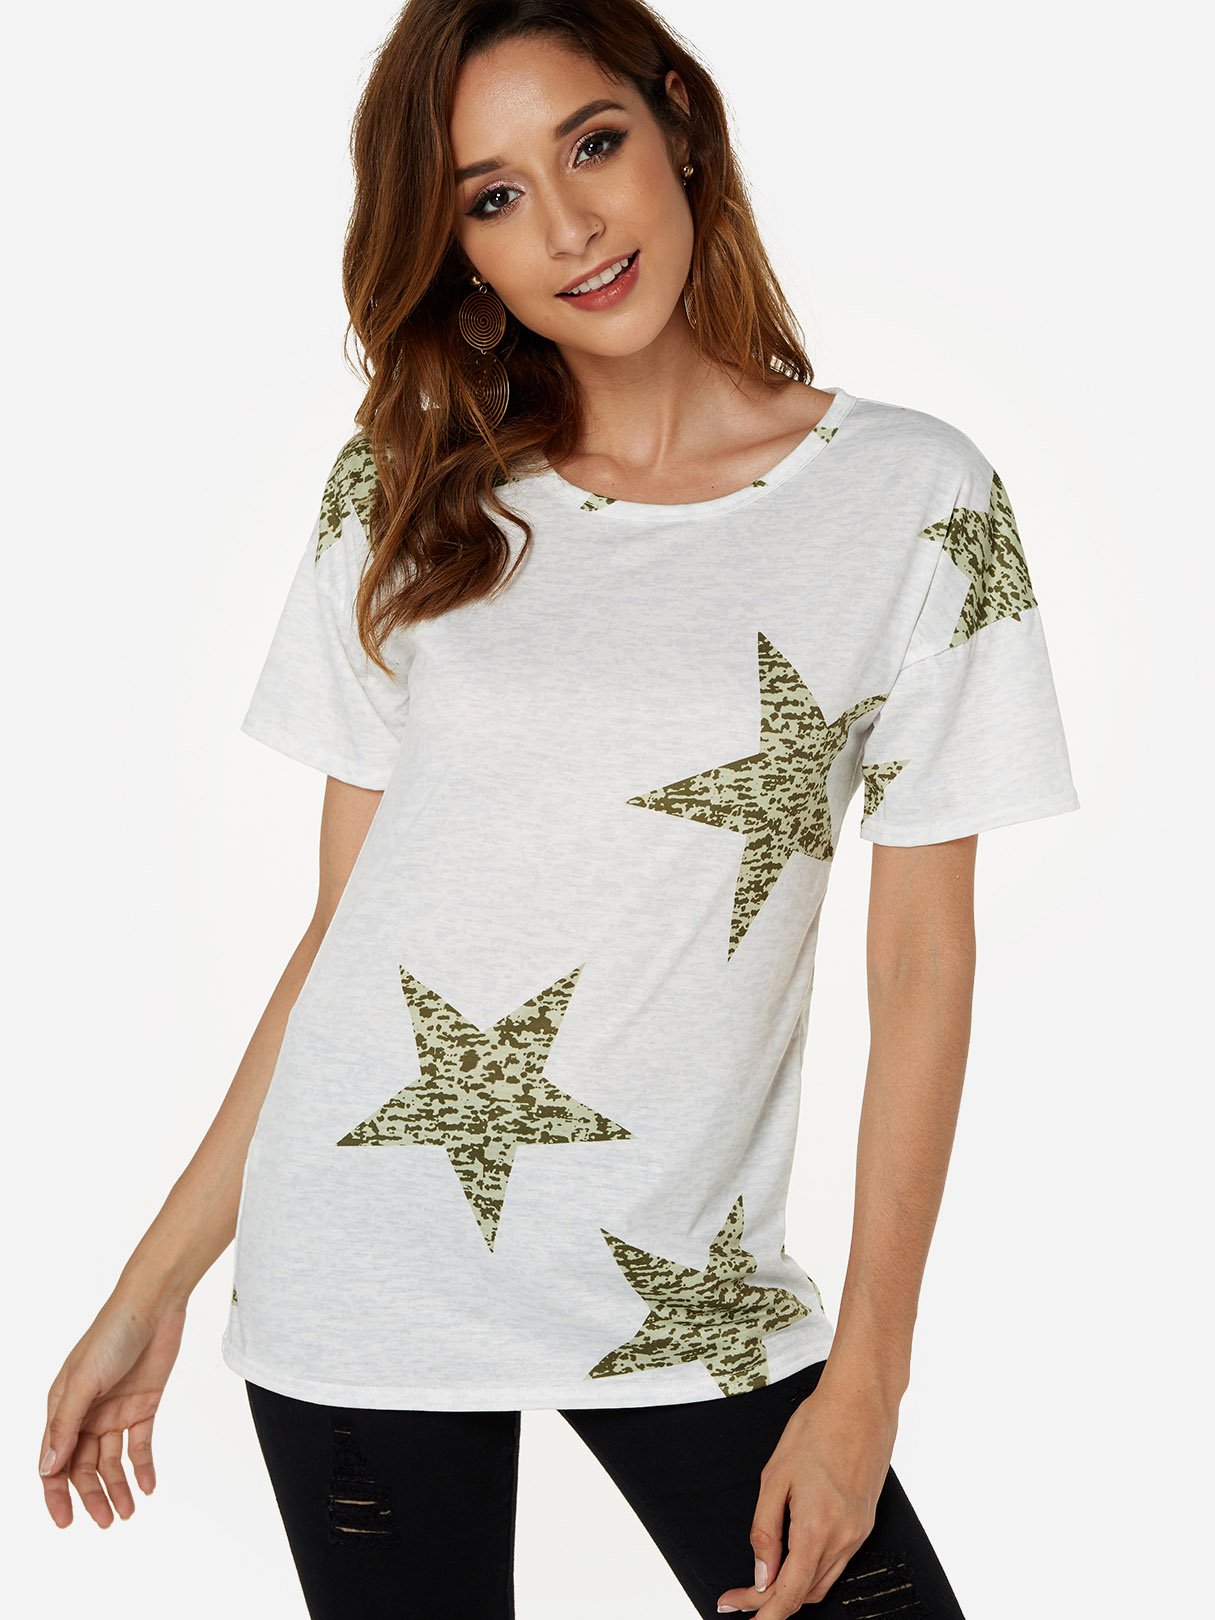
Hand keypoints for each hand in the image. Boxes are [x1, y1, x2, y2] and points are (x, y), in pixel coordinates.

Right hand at [39, 1290, 187, 1528]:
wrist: (154, 1305)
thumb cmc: (111, 1334)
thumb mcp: (83, 1381)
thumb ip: (66, 1425)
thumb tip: (47, 1468)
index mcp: (62, 1407)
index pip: (54, 1460)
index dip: (56, 1493)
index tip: (66, 1521)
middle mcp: (86, 1413)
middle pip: (84, 1466)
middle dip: (92, 1495)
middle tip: (108, 1521)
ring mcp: (115, 1410)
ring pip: (111, 1460)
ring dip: (118, 1487)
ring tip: (128, 1511)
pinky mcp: (143, 1405)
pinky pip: (140, 1444)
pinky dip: (143, 1466)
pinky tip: (148, 1486)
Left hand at [715, 1374, 899, 1615]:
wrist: (861, 1402)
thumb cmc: (816, 1429)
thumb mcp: (775, 1476)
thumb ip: (765, 1530)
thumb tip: (760, 1574)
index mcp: (817, 1529)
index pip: (788, 1594)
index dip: (761, 1611)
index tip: (734, 1607)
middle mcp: (843, 1539)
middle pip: (805, 1593)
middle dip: (772, 1600)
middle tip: (740, 1594)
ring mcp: (859, 1532)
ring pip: (823, 1581)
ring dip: (794, 1588)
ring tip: (764, 1579)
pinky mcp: (865, 1523)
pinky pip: (838, 1561)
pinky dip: (813, 1569)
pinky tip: (794, 1556)